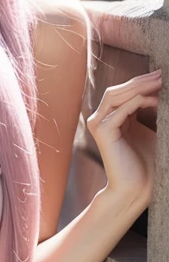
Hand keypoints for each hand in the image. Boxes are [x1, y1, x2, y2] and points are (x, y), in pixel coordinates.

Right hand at [86, 68, 161, 210]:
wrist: (137, 188)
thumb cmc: (146, 163)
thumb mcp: (151, 130)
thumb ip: (152, 110)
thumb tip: (162, 91)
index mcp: (111, 117)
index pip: (123, 91)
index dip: (142, 82)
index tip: (163, 75)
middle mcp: (101, 119)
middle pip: (118, 89)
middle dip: (141, 80)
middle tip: (163, 73)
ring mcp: (99, 124)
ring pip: (116, 95)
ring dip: (140, 86)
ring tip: (160, 82)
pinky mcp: (103, 132)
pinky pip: (121, 109)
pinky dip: (138, 101)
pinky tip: (155, 100)